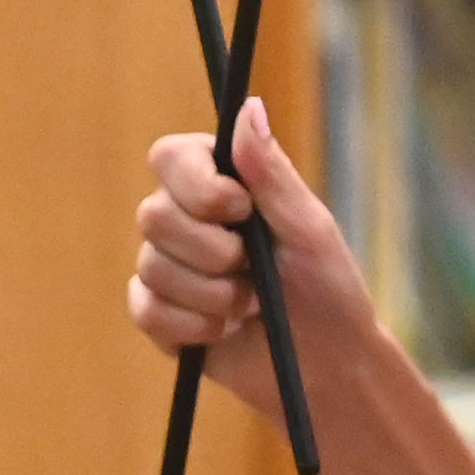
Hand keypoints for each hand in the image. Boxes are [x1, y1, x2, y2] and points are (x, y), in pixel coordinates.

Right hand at [129, 99, 378, 427]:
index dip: (197, 186)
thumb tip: (248, 106)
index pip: (170, 157)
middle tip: (254, 271)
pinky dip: (193, 326)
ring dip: (213, 295)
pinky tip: (223, 331)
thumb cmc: (327, 291)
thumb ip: (271, 173)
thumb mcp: (309, 228)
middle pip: (153, 214)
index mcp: (221, 184)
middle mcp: (185, 219)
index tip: (241, 210)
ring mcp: (167, 267)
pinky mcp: (159, 316)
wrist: (324, 368)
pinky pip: (147, 311)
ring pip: (153, 267)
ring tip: (249, 307)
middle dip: (212, 253)